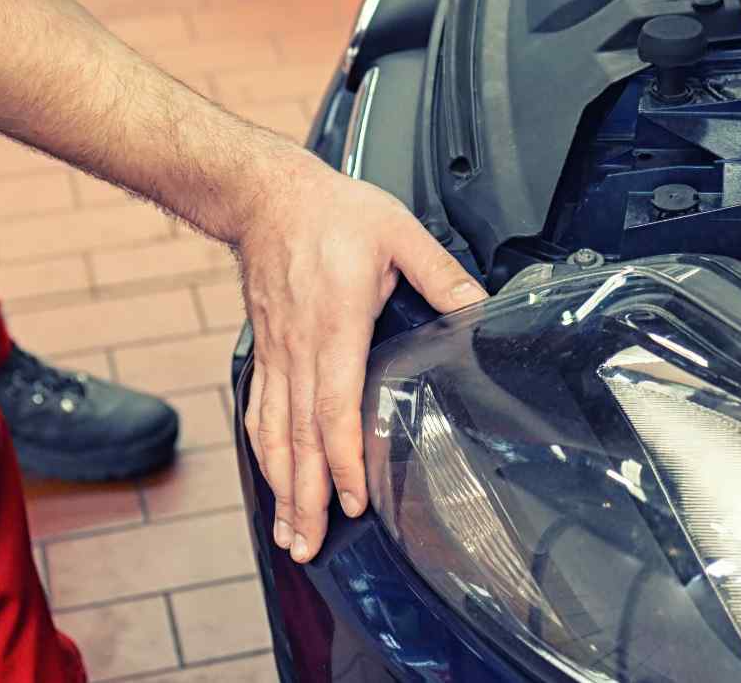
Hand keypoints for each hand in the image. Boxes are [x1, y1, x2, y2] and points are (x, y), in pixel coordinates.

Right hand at [236, 151, 486, 563]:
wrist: (266, 196)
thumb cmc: (330, 213)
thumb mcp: (399, 232)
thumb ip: (442, 274)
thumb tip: (481, 306)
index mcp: (336, 325)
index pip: (333, 408)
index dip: (341, 461)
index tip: (352, 502)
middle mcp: (300, 348)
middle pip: (298, 438)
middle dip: (306, 497)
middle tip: (309, 544)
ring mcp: (277, 353)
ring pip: (273, 432)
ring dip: (281, 487)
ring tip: (289, 531)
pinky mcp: (264, 350)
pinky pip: (258, 410)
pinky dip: (264, 452)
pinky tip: (272, 478)